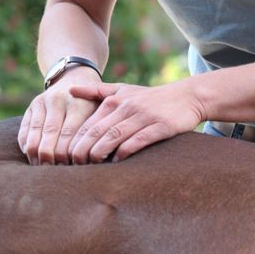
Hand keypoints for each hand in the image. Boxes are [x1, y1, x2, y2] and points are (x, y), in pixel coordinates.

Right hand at [18, 67, 101, 164]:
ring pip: (34, 135)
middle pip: (50, 136)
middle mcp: (58, 101)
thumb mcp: (101, 112)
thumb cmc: (94, 104)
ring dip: (36, 155)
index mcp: (78, 104)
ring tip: (42, 168)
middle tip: (53, 174)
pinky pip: (24, 131)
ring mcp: (42, 102)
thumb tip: (95, 160)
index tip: (70, 169)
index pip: (69, 135)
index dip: (68, 155)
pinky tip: (32, 158)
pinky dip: (26, 146)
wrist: (76, 77)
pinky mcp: (31, 106)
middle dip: (51, 158)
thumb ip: (97, 132)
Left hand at [67, 80, 206, 163]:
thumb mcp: (123, 89)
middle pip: (98, 130)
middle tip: (74, 163)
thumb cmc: (149, 97)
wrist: (187, 96)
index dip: (76, 141)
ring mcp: (144, 116)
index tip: (67, 156)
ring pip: (115, 135)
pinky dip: (126, 151)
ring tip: (91, 164)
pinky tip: (117, 161)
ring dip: (100, 151)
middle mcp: (127, 106)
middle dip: (83, 148)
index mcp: (114, 100)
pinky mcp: (161, 125)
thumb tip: (70, 89)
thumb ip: (97, 91)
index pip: (89, 123)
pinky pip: (139, 139)